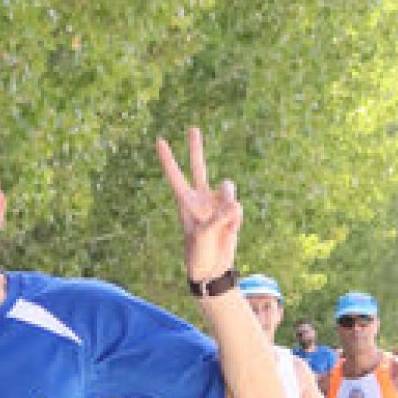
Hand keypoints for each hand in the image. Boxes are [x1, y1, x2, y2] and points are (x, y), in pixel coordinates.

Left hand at [155, 126, 242, 285]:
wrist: (212, 268)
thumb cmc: (199, 253)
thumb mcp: (204, 235)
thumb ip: (219, 216)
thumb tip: (235, 203)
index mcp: (185, 203)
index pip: (175, 177)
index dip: (168, 159)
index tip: (159, 140)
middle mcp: (200, 199)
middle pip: (198, 167)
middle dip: (196, 148)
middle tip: (192, 128)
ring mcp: (216, 204)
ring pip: (228, 188)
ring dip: (229, 203)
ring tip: (224, 223)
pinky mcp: (231, 211)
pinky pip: (238, 207)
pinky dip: (236, 220)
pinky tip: (230, 231)